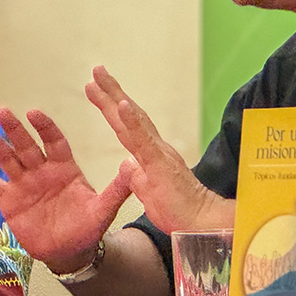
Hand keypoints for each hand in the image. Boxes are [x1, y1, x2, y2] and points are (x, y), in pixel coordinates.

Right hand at [0, 107, 132, 273]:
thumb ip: (117, 188)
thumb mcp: (103, 208)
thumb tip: (133, 164)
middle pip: (25, 145)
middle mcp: (41, 169)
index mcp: (64, 167)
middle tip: (2, 111)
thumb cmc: (88, 227)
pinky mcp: (7, 199)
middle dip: (14, 129)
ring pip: (5, 158)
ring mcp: (22, 182)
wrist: (68, 250)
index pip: (53, 142)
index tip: (35, 113)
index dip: (44, 128)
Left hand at [84, 66, 232, 231]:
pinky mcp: (160, 163)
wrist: (200, 226)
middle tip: (95, 70)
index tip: (97, 87)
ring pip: (134, 120)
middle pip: (129, 115)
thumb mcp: (148, 193)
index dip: (113, 106)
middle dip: (110, 92)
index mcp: (151, 154)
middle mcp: (155, 147)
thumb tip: (126, 164)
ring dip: (115, 97)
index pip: (128, 126)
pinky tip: (121, 105)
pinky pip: (143, 139)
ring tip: (99, 77)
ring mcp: (158, 153)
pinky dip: (132, 120)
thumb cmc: (178, 213)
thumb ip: (137, 177)